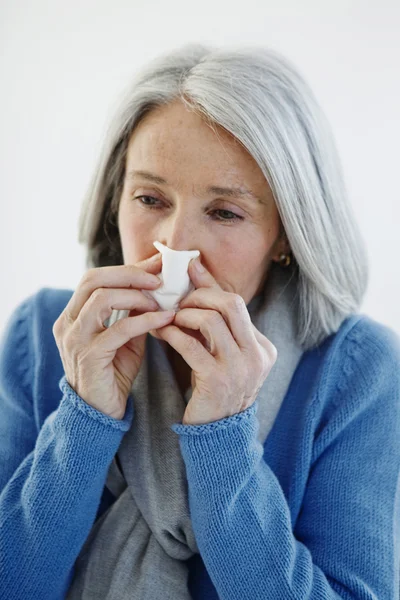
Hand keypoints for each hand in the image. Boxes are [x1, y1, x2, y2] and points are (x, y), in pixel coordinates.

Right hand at [52, 253, 175, 419]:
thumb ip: (134, 311)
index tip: (156, 263)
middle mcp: (68, 323)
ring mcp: (75, 339)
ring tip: (161, 301)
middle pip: (93, 279)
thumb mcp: (125, 336)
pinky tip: (166, 318)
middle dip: (129, 273)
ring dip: (136, 295)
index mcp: (73, 315)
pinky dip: (145, 319)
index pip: (94, 278)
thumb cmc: (113, 373)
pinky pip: (119, 328)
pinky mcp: (89, 356)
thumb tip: (157, 283)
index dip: (126, 267)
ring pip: (102, 298)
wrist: (101, 413)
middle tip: (159, 278)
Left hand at [156, 257, 277, 424]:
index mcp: (262, 347)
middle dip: (199, 294)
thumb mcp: (221, 353)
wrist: (216, 433)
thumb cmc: (214, 388)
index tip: (189, 267)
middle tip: (177, 298)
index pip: (237, 303)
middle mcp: (257, 355)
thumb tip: (196, 274)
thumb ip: (214, 321)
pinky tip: (160, 333)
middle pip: (231, 304)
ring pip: (212, 320)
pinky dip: (173, 334)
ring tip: (169, 318)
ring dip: (185, 314)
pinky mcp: (217, 381)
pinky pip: (192, 345)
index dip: (210, 285)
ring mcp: (240, 368)